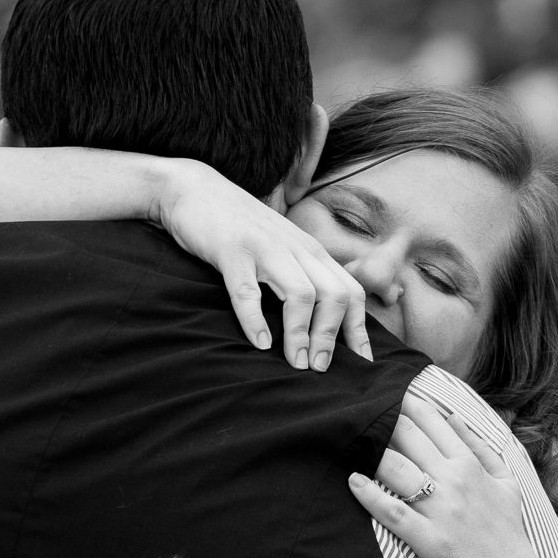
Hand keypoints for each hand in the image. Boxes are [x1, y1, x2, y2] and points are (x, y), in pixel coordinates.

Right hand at [158, 159, 370, 370]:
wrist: (194, 189)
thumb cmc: (239, 227)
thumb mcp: (281, 248)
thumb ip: (301, 274)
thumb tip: (320, 320)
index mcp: (311, 251)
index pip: (351, 291)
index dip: (359, 330)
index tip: (362, 363)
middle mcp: (296, 248)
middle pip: (334, 295)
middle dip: (331, 336)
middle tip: (320, 368)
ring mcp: (265, 248)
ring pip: (300, 294)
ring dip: (301, 334)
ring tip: (298, 363)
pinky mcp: (231, 250)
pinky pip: (248, 290)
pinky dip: (255, 320)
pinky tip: (259, 343)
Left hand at [348, 396, 547, 557]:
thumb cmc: (508, 532)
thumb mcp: (506, 481)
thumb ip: (480, 446)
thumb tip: (453, 414)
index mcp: (470, 465)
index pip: (432, 422)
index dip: (406, 404)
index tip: (385, 394)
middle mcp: (454, 481)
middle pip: (407, 438)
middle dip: (381, 420)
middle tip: (358, 412)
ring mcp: (440, 510)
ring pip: (395, 468)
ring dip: (370, 451)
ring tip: (350, 441)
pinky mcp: (428, 539)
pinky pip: (391, 512)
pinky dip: (369, 495)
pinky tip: (352, 481)